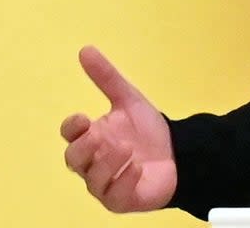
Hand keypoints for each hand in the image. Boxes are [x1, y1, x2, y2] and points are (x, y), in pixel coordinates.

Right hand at [61, 46, 177, 212]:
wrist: (179, 153)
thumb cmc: (147, 130)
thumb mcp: (129, 100)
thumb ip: (107, 78)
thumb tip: (85, 49)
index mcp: (91, 137)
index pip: (70, 134)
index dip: (72, 127)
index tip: (83, 118)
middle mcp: (92, 163)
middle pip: (73, 158)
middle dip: (85, 147)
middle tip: (103, 136)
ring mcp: (105, 183)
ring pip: (92, 179)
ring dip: (107, 163)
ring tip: (127, 149)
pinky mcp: (121, 200)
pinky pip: (114, 196)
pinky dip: (124, 181)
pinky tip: (138, 169)